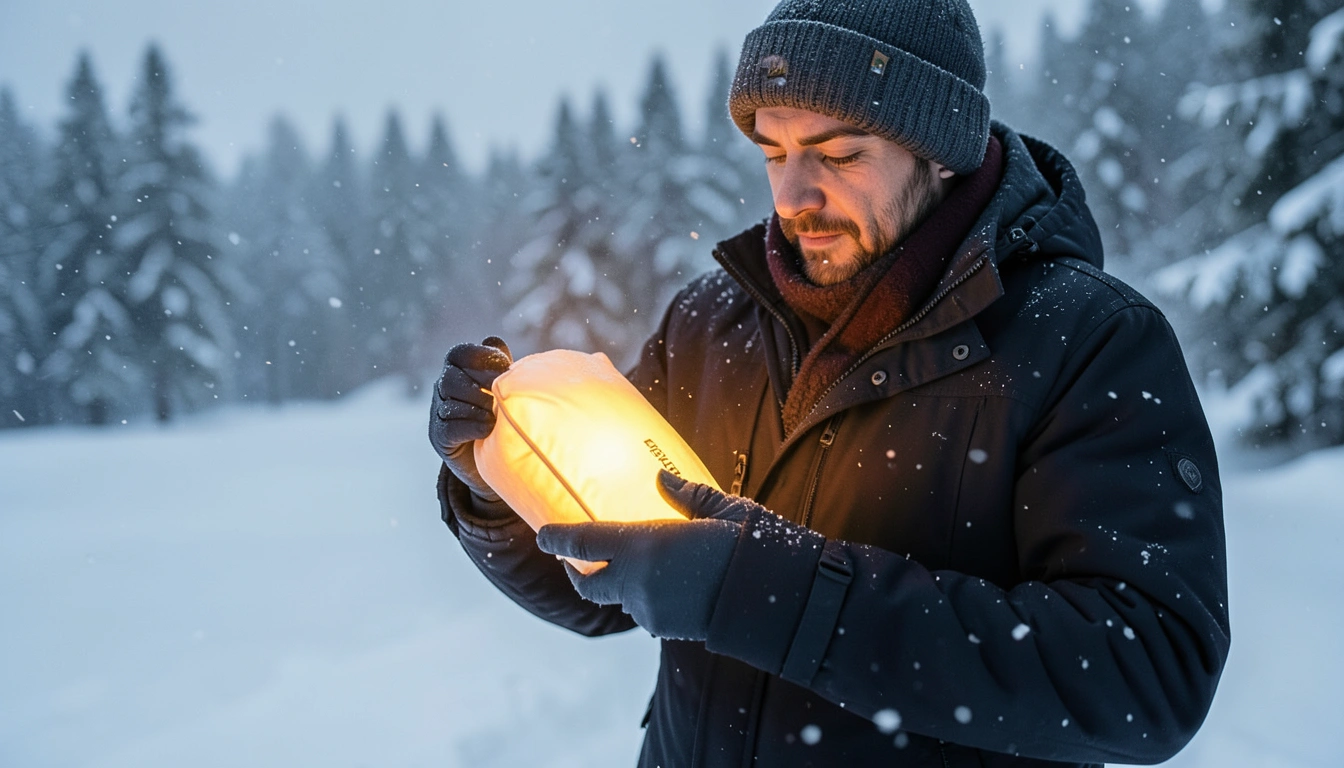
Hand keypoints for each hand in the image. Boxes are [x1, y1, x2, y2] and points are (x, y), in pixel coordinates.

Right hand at [429, 336, 511, 500]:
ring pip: (450, 398)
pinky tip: (489, 429)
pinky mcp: (439, 437)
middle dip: (480, 383)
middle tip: (501, 395)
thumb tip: (494, 340)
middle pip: (452, 376)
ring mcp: (438, 413)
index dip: (480, 356)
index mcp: (458, 372)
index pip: (459, 354)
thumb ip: (499, 367)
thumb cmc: (501, 419)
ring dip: (478, 404)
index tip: (504, 366)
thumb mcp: (503, 391)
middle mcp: (443, 389)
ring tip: (497, 415)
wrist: (492, 463)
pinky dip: (472, 425)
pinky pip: (450, 425)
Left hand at [535, 470, 761, 640]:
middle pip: (588, 582)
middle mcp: (638, 581)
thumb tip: (661, 478)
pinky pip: (644, 612)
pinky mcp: (667, 627)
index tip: (542, 534)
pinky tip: (665, 585)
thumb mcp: (721, 509)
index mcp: (645, 544)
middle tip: (574, 558)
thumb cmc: (750, 545)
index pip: (583, 543)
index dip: (557, 538)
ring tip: (634, 567)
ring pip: (619, 597)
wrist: (776, 598)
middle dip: (576, 570)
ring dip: (618, 584)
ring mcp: (650, 609)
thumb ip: (686, 494)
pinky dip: (644, 598)